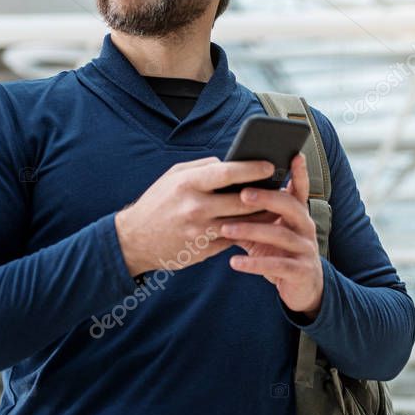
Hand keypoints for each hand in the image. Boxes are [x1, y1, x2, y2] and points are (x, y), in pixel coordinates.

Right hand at [114, 157, 278, 276]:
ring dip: (262, 217)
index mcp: (188, 184)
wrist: (134, 240)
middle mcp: (196, 208)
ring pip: (243, 224)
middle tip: (281, 189)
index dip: (252, 169)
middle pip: (243, 202)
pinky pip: (232, 239)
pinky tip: (257, 226)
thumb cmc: (158, 202)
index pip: (228, 173)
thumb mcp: (174, 176)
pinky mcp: (204, 251)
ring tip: (276, 208)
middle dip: (266, 196)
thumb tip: (231, 163)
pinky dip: (246, 232)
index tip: (270, 166)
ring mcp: (200, 232)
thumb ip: (203, 167)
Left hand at [219, 153, 323, 319]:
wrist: (302, 289)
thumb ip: (254, 214)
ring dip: (252, 230)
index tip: (295, 155)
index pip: (299, 188)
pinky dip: (254, 263)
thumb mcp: (269, 230)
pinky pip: (277, 265)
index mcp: (298, 214)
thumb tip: (225, 192)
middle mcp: (305, 228)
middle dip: (267, 198)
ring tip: (227, 228)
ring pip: (281, 235)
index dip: (299, 172)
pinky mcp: (300, 271)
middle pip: (290, 206)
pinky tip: (235, 262)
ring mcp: (305, 249)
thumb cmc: (279, 252)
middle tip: (242, 194)